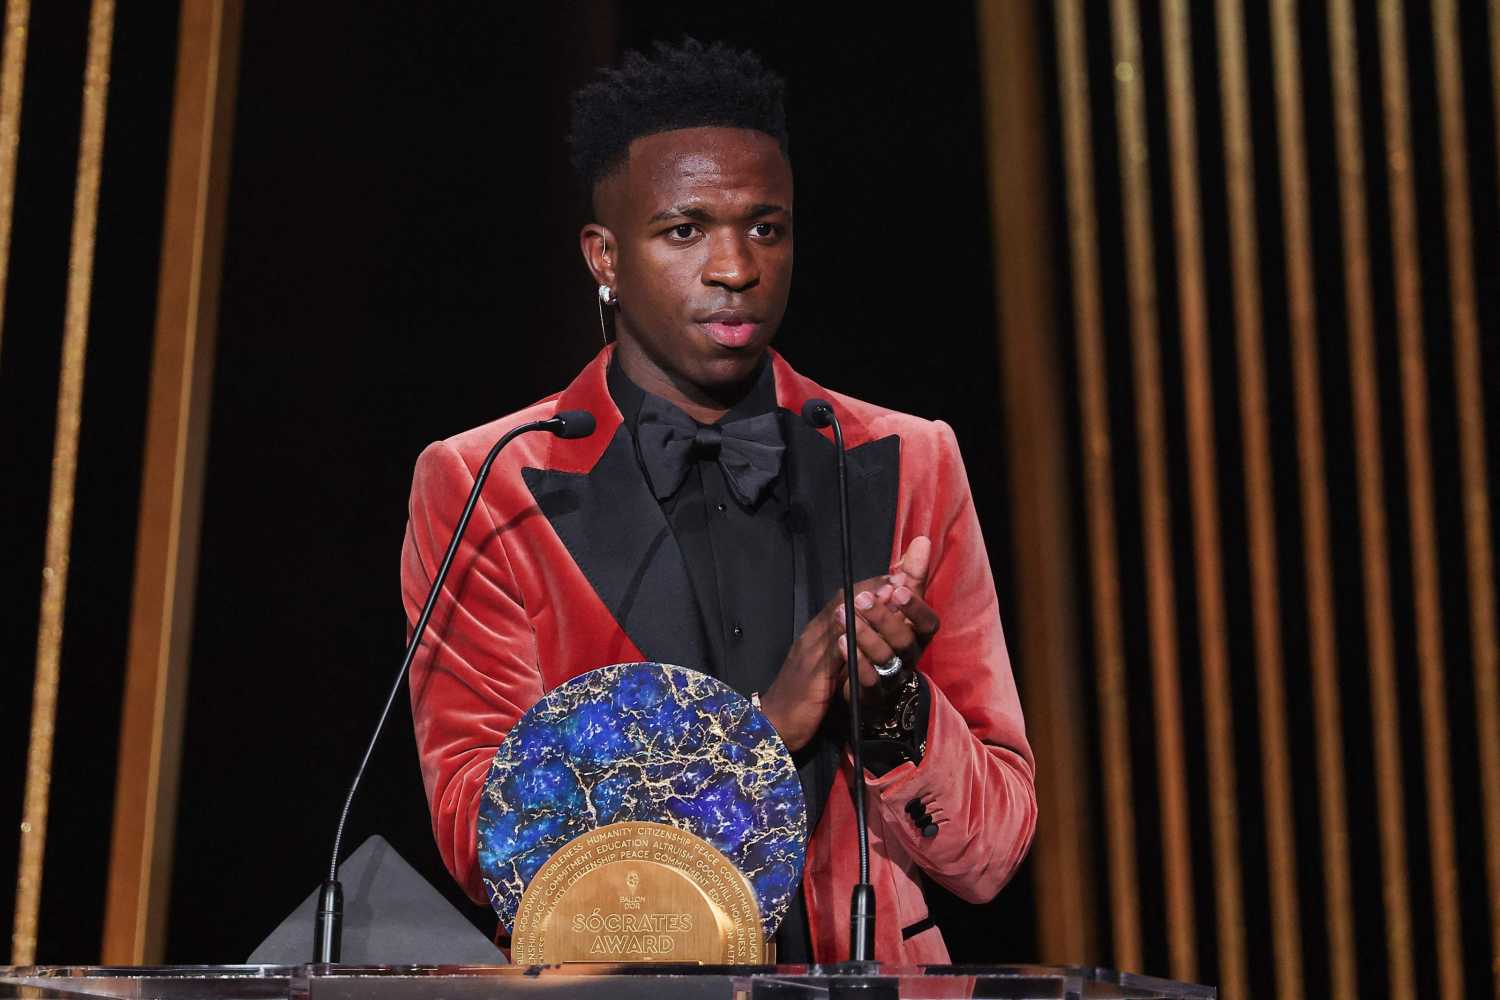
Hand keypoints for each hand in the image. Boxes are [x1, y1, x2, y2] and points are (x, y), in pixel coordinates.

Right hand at [757, 537, 939, 751]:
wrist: (772, 721)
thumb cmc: (801, 694)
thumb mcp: (826, 665)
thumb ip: (844, 644)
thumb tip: (868, 629)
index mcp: (818, 632)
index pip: (843, 600)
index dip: (869, 586)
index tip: (896, 577)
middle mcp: (814, 636)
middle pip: (843, 605)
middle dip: (872, 590)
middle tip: (898, 580)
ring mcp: (812, 654)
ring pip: (839, 624)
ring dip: (866, 608)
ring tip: (889, 597)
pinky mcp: (813, 676)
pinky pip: (833, 655)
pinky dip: (850, 642)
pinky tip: (869, 635)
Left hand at [835, 536, 939, 702]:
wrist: (855, 677)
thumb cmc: (880, 631)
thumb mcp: (893, 602)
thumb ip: (908, 575)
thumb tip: (921, 541)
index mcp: (917, 634)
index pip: (929, 623)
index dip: (916, 607)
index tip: (899, 588)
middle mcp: (909, 657)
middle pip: (905, 640)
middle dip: (884, 617)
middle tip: (861, 598)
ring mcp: (892, 677)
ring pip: (886, 658)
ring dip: (865, 634)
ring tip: (843, 615)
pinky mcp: (872, 694)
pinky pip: (869, 681)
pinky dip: (855, 659)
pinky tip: (840, 641)